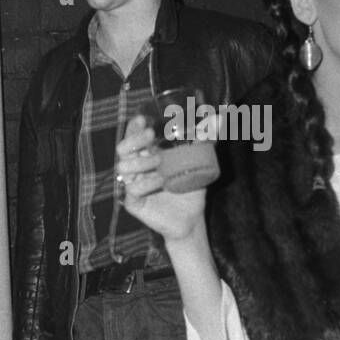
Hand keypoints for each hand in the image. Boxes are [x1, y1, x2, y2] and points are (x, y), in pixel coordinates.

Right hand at [115, 115, 207, 241]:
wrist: (192, 219)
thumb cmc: (191, 190)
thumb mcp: (199, 164)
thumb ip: (204, 143)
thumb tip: (216, 120)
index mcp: (147, 156)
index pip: (133, 138)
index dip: (133, 128)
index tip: (142, 119)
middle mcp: (136, 169)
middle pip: (123, 149)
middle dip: (134, 139)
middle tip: (150, 135)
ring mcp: (132, 185)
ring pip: (123, 167)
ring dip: (141, 161)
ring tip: (159, 161)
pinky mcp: (132, 202)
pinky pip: (132, 189)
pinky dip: (146, 183)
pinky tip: (159, 181)